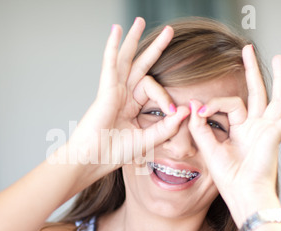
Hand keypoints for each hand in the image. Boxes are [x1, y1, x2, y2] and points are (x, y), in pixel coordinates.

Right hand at [62, 18, 189, 176]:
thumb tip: (186, 110)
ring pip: (126, 59)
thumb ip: (167, 126)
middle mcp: (122, 94)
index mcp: (131, 106)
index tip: (174, 113)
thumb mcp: (148, 139)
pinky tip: (116, 30)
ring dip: (132, 39)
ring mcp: (113, 90)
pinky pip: (110, 64)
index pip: (154, 91)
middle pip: (141, 65)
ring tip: (138, 20)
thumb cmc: (114, 152)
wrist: (94, 159)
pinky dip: (112, 46)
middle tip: (169, 31)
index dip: (166, 98)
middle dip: (155, 48)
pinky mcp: (106, 90)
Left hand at [188, 45, 280, 226]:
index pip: (229, 104)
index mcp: (238, 130)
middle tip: (246, 50)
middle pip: (255, 92)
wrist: (243, 194)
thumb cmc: (229, 179)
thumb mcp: (208, 149)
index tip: (198, 109)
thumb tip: (193, 104)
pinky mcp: (276, 134)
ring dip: (277, 77)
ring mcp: (267, 129)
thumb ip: (200, 127)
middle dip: (251, 70)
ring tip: (277, 57)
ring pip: (274, 97)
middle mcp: (254, 127)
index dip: (213, 103)